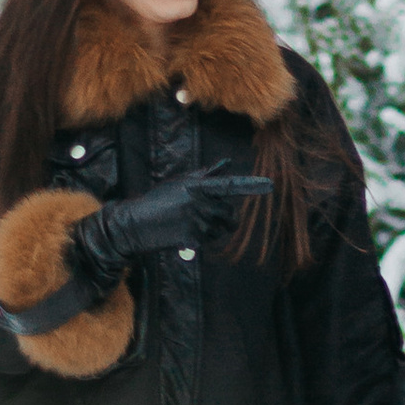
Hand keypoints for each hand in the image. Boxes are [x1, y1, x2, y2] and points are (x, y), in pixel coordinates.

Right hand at [74, 161, 270, 283]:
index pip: (230, 185)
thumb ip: (204, 175)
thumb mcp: (179, 182)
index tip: (270, 185)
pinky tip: (185, 236)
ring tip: (191, 224)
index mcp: (197, 185)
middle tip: (203, 217)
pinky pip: (208, 241)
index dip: (251, 186)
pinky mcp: (191, 238)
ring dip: (212, 230)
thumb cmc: (158, 200)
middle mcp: (199, 201)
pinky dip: (201, 241)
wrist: (134, 223)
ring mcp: (195, 220)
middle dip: (223, 218)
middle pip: (228, 213)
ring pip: (220, 229)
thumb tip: (226, 163)